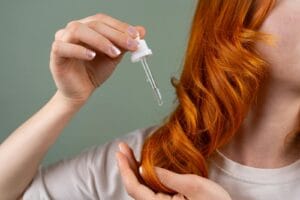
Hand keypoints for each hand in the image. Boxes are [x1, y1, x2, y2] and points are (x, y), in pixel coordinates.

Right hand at [50, 13, 145, 103]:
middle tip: (131, 45)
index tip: (136, 35)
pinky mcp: (56, 55)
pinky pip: (63, 47)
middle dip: (116, 34)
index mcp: (87, 28)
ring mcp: (63, 41)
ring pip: (78, 31)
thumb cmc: (93, 72)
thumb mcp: (114, 56)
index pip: (103, 20)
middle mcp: (73, 30)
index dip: (120, 26)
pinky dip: (79, 50)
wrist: (81, 92)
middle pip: (94, 24)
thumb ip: (124, 43)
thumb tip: (141, 31)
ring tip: (114, 53)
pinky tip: (92, 56)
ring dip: (100, 40)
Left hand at [116, 142, 231, 199]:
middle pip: (135, 187)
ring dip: (134, 170)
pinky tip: (143, 165)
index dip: (125, 169)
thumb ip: (168, 178)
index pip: (135, 188)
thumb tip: (145, 169)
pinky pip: (150, 190)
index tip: (120, 152)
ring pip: (141, 188)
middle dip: (127, 166)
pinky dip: (144, 176)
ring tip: (129, 154)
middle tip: (122, 148)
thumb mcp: (194, 186)